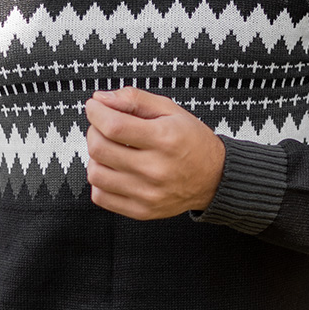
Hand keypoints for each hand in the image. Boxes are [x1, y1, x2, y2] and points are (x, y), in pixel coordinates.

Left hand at [84, 86, 225, 219]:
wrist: (214, 177)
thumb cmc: (192, 141)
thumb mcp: (170, 109)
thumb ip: (134, 99)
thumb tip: (101, 99)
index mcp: (164, 139)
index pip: (114, 126)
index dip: (96, 112)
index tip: (94, 107)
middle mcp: (156, 169)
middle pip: (100, 149)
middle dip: (94, 131)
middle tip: (103, 126)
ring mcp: (148, 193)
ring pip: (96, 174)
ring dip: (95, 157)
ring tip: (109, 149)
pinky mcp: (142, 210)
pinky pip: (101, 196)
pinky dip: (100, 180)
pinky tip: (113, 170)